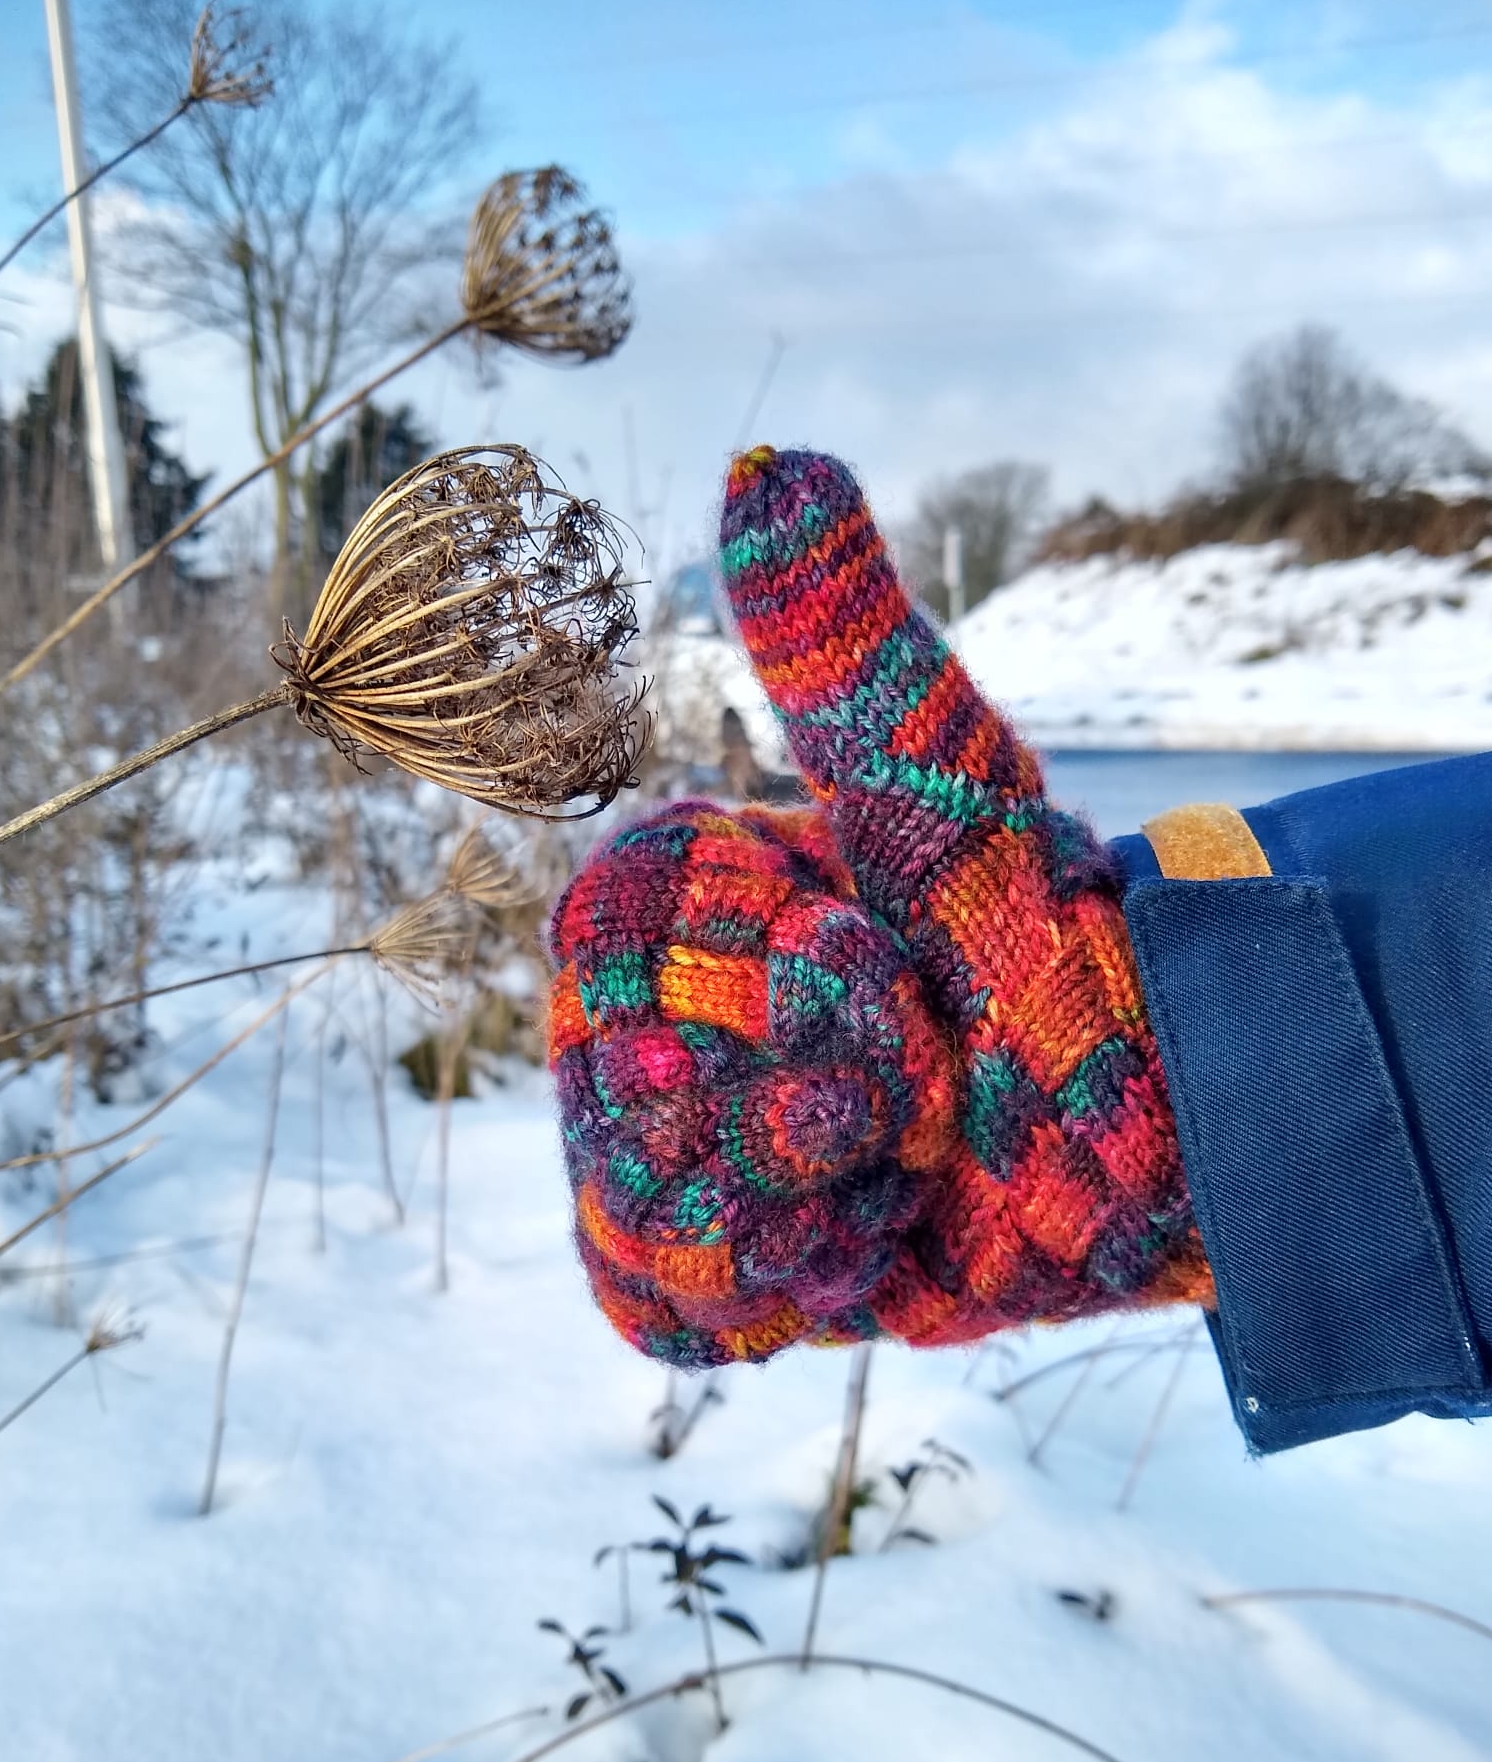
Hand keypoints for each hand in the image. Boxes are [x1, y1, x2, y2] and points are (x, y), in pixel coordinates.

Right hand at [549, 446, 1211, 1365]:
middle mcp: (661, 1015)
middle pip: (612, 1087)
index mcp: (691, 898)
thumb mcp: (949, 791)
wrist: (1152, 1131)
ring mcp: (684, 1145)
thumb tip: (769, 460)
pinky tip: (861, 1232)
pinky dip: (773, 1282)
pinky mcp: (720, 1268)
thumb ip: (848, 652)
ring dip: (802, 1196)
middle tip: (912, 1076)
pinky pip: (655, 1301)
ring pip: (631, 1205)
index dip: (761, 970)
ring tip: (896, 1163)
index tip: (879, 967)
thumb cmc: (1054, 938)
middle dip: (799, 1098)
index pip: (609, 932)